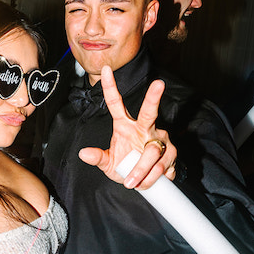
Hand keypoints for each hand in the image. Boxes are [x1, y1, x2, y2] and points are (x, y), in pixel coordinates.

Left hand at [78, 67, 176, 188]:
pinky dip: (153, 178)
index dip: (110, 86)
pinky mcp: (171, 153)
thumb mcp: (108, 164)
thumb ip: (97, 157)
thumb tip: (82, 153)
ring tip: (133, 183)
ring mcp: (160, 139)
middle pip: (149, 112)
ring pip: (152, 152)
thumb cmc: (125, 166)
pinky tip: (148, 183)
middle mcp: (145, 128)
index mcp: (126, 125)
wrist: (144, 182)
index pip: (116, 103)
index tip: (105, 69)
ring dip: (142, 170)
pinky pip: (162, 166)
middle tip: (158, 84)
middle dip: (153, 98)